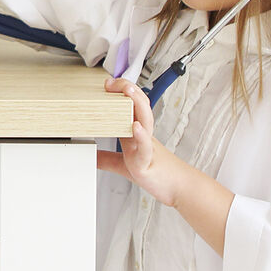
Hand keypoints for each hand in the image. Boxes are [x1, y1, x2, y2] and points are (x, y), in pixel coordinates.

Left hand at [95, 75, 185, 205]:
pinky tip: (135, 127)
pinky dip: (141, 136)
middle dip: (127, 90)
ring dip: (136, 103)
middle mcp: (143, 135)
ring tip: (128, 90)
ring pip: (145, 120)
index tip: (107, 84)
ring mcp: (147, 147)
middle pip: (139, 106)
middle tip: (112, 82)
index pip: (130, 106)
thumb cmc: (155, 174)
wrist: (178, 188)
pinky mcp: (147, 162)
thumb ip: (108, 159)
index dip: (121, 93)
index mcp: (137, 133)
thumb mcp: (125, 165)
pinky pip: (145, 147)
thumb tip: (92, 156)